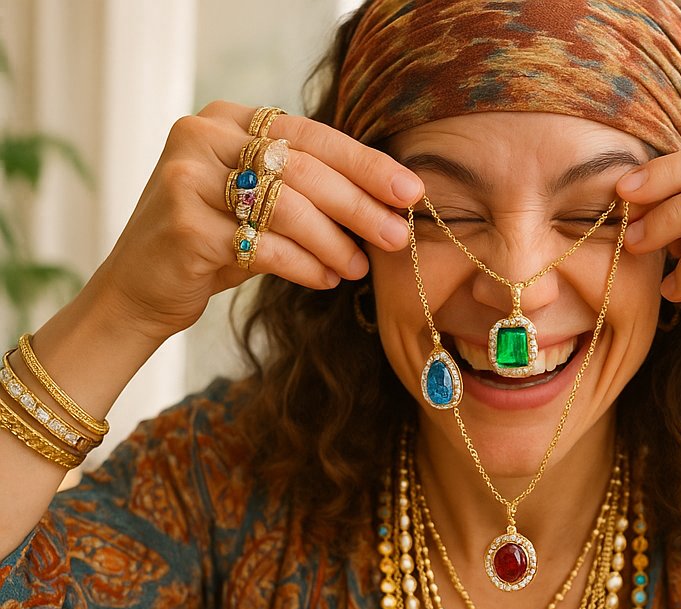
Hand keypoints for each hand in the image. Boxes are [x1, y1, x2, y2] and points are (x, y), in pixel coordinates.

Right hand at [93, 101, 423, 345]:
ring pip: (287, 206)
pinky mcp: (184, 223)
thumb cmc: (212, 246)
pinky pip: (264, 245)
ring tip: (360, 267)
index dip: (366, 164)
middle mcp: (204, 136)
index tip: (411, 192)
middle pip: (304, 168)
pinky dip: (305, 266)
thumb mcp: (257, 206)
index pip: (311, 135)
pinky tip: (328, 281)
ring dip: (334, 242)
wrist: (140, 288)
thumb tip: (388, 206)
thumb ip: (306, 192)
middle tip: (399, 235)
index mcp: (227, 119)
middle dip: (360, 205)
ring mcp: (188, 176)